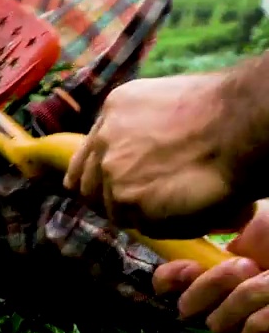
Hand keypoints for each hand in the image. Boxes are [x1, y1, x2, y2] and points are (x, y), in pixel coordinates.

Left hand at [65, 74, 256, 238]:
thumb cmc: (229, 114)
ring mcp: (112, 172)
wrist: (245, 125)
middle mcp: (105, 139)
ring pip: (117, 211)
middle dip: (114, 202)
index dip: (99, 178)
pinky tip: (194, 207)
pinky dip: (170, 225)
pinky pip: (145, 227)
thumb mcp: (172, 105)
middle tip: (149, 205)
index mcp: (116, 109)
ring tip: (186, 199)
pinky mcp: (127, 200)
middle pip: (89, 189)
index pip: (87, 156)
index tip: (114, 189)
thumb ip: (144, 132)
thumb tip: (142, 161)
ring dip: (148, 214)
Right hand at [154, 202, 268, 332]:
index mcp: (223, 271)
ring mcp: (248, 325)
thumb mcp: (258, 224)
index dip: (170, 280)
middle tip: (245, 267)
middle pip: (188, 309)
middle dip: (214, 285)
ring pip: (218, 322)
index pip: (172, 283)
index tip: (185, 269)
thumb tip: (183, 247)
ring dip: (245, 297)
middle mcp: (228, 300)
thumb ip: (223, 234)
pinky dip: (261, 319)